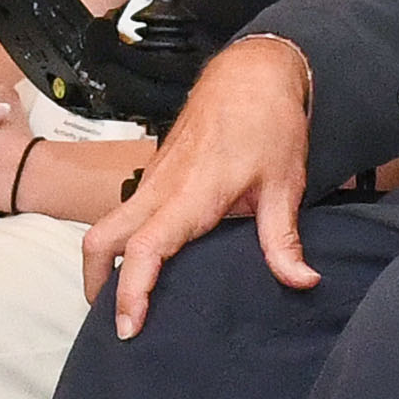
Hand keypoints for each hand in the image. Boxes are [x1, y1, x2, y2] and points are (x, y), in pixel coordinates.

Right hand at [79, 37, 311, 336]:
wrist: (250, 71)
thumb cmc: (267, 120)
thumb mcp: (285, 183)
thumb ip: (284, 240)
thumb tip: (302, 282)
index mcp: (190, 195)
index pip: (144, 249)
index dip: (130, 291)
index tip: (127, 326)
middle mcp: (161, 188)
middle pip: (101, 238)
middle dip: (96, 283)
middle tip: (114, 323)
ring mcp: (153, 179)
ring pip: (107, 224)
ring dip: (104, 262)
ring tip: (124, 301)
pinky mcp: (156, 174)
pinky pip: (124, 212)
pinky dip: (120, 242)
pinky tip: (143, 263)